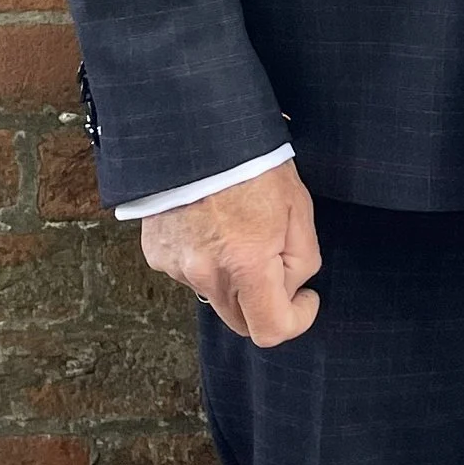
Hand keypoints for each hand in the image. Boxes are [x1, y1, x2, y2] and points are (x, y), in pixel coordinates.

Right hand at [141, 161, 320, 345]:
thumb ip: (300, 262)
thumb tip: (289, 289)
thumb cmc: (252, 165)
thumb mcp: (297, 210)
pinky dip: (205, 260)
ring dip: (233, 279)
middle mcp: (207, 274)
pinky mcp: (158, 255)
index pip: (270, 331)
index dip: (297, 319)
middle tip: (275, 261)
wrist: (195, 133)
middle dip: (265, 303)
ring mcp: (177, 267)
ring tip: (238, 231)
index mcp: (246, 265)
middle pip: (242, 321)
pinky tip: (210, 226)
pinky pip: (189, 273)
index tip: (306, 298)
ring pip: (216, 295)